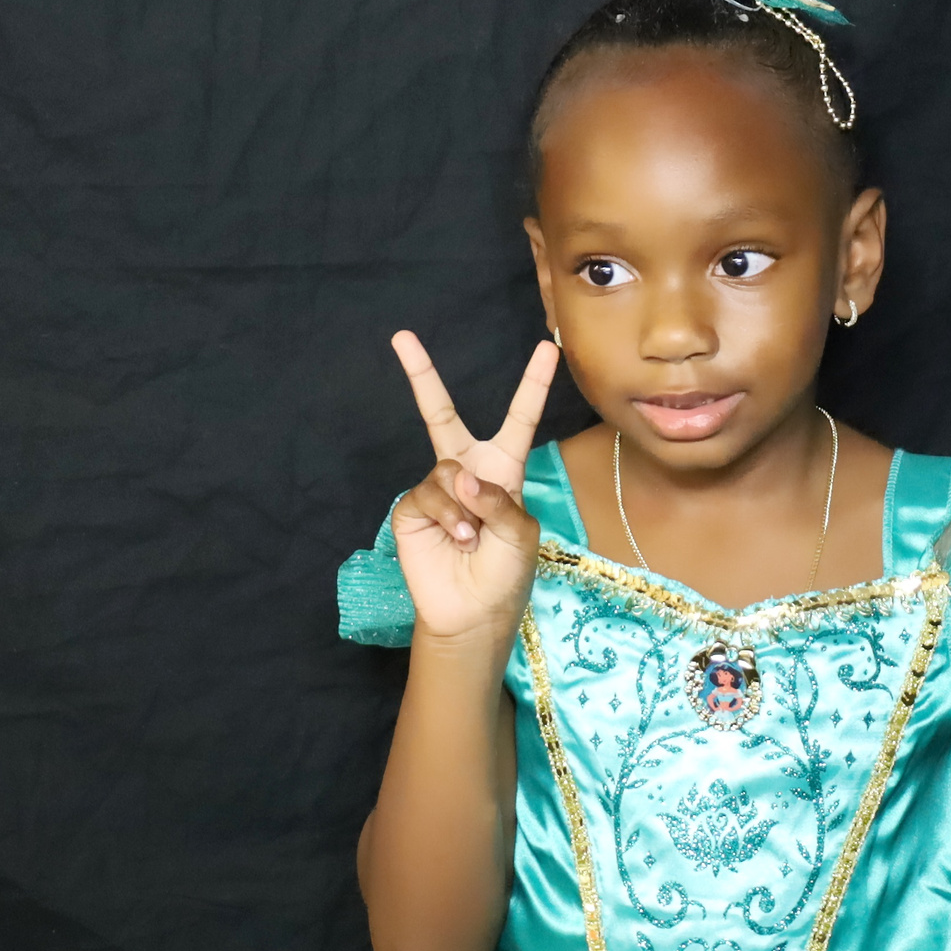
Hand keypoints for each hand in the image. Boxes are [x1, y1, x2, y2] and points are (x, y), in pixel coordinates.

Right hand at [387, 332, 558, 645]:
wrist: (473, 613)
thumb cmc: (506, 573)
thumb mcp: (521, 533)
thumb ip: (498, 498)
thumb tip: (461, 475)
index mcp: (503, 468)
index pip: (519, 418)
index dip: (533, 383)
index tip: (548, 346)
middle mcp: (466, 470)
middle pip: (439, 413)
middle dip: (421, 375)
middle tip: (402, 338)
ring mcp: (436, 489)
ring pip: (445, 469)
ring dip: (463, 504)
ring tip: (472, 537)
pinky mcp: (411, 509)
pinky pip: (426, 494)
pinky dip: (446, 516)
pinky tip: (457, 538)